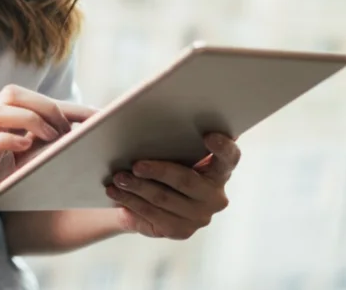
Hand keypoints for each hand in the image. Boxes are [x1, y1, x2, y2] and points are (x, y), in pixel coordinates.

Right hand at [0, 85, 94, 237]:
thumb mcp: (17, 166)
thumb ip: (38, 152)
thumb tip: (79, 148)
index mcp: (3, 124)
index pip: (37, 102)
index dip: (70, 107)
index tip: (101, 117)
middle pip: (12, 93)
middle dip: (46, 106)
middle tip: (66, 132)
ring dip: (28, 119)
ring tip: (48, 137)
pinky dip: (8, 140)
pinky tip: (24, 149)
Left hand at [105, 133, 240, 240]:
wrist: (150, 200)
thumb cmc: (163, 163)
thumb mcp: (169, 149)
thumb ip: (169, 135)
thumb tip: (134, 115)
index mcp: (219, 169)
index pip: (229, 157)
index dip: (222, 147)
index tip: (208, 135)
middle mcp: (215, 195)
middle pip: (186, 180)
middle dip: (158, 171)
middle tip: (135, 165)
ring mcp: (200, 216)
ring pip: (163, 198)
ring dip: (137, 187)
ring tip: (117, 178)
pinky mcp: (181, 230)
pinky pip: (152, 215)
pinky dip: (130, 202)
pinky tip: (115, 193)